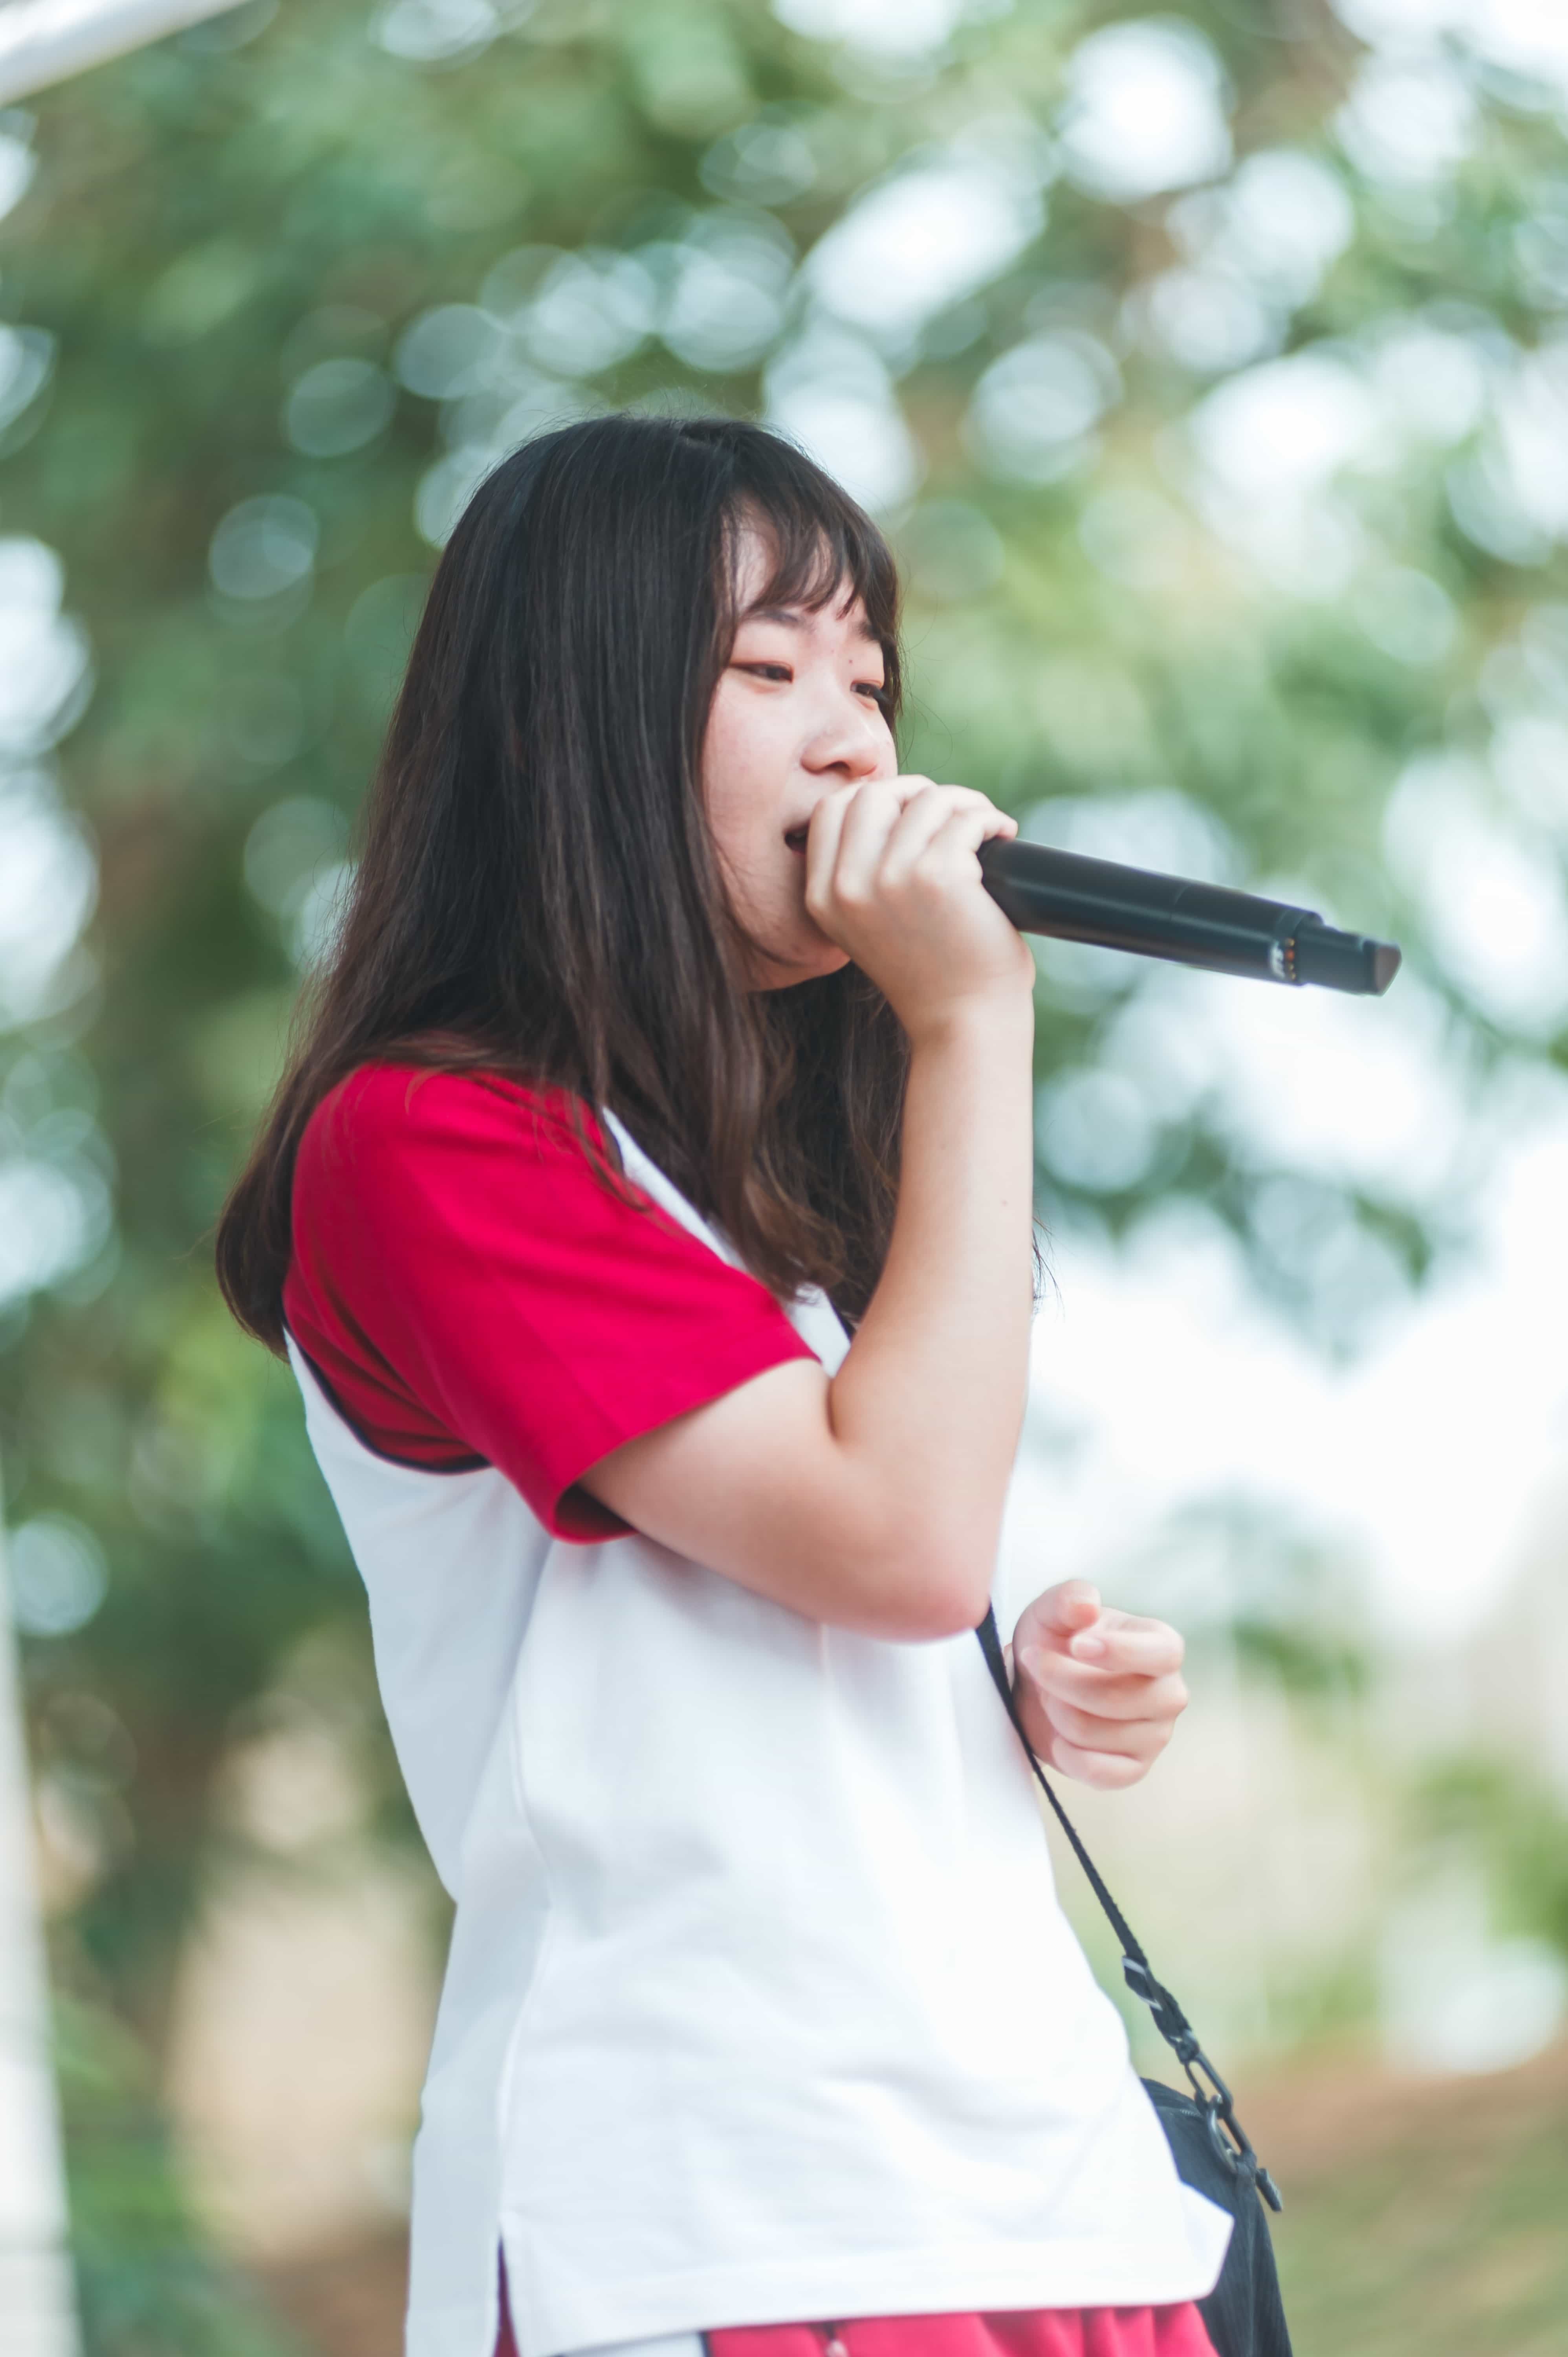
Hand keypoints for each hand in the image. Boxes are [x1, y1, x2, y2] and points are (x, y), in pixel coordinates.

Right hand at [803, 777, 1034, 1043]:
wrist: (963, 1023)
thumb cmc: (930, 973)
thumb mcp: (870, 924)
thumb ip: (863, 872)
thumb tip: (894, 802)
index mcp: (823, 897)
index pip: (830, 811)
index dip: (874, 798)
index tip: (911, 813)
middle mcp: (847, 886)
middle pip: (872, 794)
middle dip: (917, 792)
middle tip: (952, 815)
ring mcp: (890, 878)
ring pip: (926, 799)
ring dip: (964, 804)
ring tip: (985, 827)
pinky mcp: (938, 875)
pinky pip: (966, 817)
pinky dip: (991, 820)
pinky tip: (1002, 837)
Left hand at [1011, 1580, 1187, 1790]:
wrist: (1040, 1687)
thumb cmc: (1057, 1641)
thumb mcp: (1053, 1610)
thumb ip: (1068, 1597)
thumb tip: (1087, 1605)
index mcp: (1161, 1645)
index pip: (1163, 1653)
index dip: (1119, 1652)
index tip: (1076, 1644)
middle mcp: (1168, 1692)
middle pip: (1118, 1699)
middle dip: (1061, 1682)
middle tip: (1037, 1664)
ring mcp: (1156, 1735)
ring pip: (1095, 1733)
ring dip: (1057, 1713)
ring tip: (1050, 1696)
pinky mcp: (1135, 1768)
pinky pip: (1101, 1773)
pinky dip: (1067, 1755)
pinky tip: (1058, 1736)